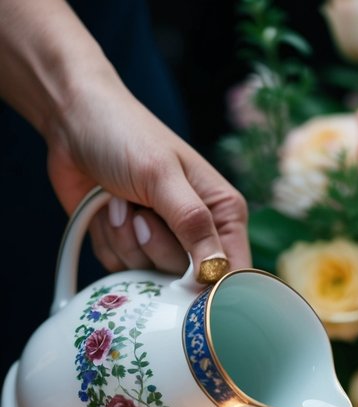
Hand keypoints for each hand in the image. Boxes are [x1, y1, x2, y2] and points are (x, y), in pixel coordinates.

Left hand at [45, 78, 249, 273]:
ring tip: (121, 202)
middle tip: (141, 211)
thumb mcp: (162, 175)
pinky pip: (123, 272)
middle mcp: (198, 234)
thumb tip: (215, 272)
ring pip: (152, 280)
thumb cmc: (124, 133)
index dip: (212, 284)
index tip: (185, 276)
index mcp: (222, 213)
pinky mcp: (132, 249)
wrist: (72, 119)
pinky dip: (108, 243)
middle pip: (188, 283)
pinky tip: (106, 211)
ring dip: (126, 242)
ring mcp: (163, 243)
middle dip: (155, 247)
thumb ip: (193, 224)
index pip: (233, 272)